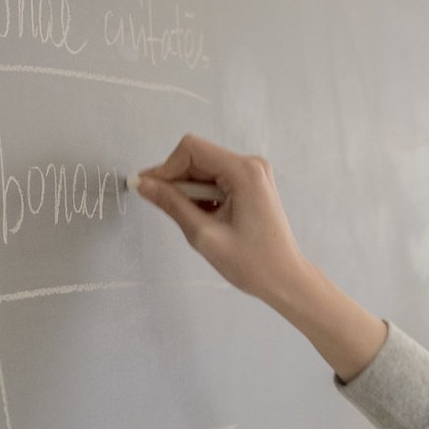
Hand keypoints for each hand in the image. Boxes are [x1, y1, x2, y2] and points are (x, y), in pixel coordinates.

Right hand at [135, 134, 386, 380]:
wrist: (285, 278)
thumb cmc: (251, 263)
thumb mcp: (204, 235)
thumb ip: (172, 204)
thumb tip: (144, 184)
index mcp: (244, 172)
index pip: (191, 149)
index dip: (165, 168)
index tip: (148, 190)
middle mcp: (251, 165)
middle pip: (198, 156)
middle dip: (176, 180)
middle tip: (163, 207)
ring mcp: (253, 173)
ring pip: (204, 168)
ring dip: (190, 190)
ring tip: (192, 219)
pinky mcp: (251, 184)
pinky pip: (216, 178)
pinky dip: (203, 195)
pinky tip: (205, 218)